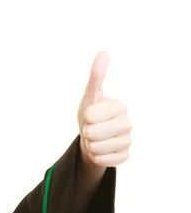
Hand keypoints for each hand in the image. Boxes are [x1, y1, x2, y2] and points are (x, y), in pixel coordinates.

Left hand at [77, 51, 132, 167]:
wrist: (93, 138)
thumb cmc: (91, 114)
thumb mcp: (90, 96)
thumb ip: (96, 77)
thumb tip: (103, 51)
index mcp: (120, 106)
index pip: (91, 115)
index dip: (85, 118)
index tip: (90, 116)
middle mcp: (128, 123)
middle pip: (93, 133)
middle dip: (86, 133)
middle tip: (91, 129)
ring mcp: (128, 141)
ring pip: (97, 148)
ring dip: (90, 146)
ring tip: (95, 140)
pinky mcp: (124, 156)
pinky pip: (103, 160)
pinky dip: (96, 157)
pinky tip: (100, 150)